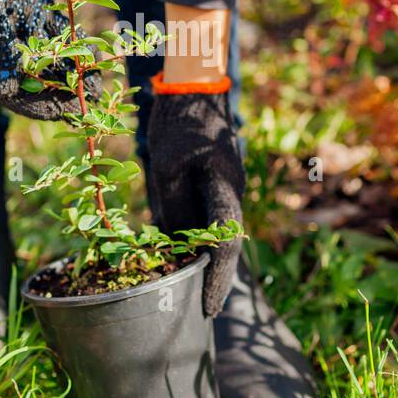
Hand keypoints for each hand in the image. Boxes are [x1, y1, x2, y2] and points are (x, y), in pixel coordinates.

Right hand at [0, 0, 97, 119]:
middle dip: (54, 89)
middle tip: (89, 103)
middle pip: (18, 73)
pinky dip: (61, 38)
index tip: (64, 114)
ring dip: (63, 66)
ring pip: (33, 52)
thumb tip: (9, 88)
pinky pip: (39, 26)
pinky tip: (86, 52)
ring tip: (96, 82)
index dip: (31, 103)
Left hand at [145, 75, 243, 315]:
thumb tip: (174, 243)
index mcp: (226, 191)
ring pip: (212, 233)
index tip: (208, 310)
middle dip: (209, 277)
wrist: (196, 87)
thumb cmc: (180, 123)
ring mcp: (224, 189)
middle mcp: (231, 194)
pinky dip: (191, 237)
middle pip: (222, 245)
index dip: (217, 281)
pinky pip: (204, 217)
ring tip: (175, 284)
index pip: (226, 248)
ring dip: (197, 258)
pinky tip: (172, 250)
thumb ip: (173, 206)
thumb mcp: (166, 166)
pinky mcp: (214, 183)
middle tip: (193, 307)